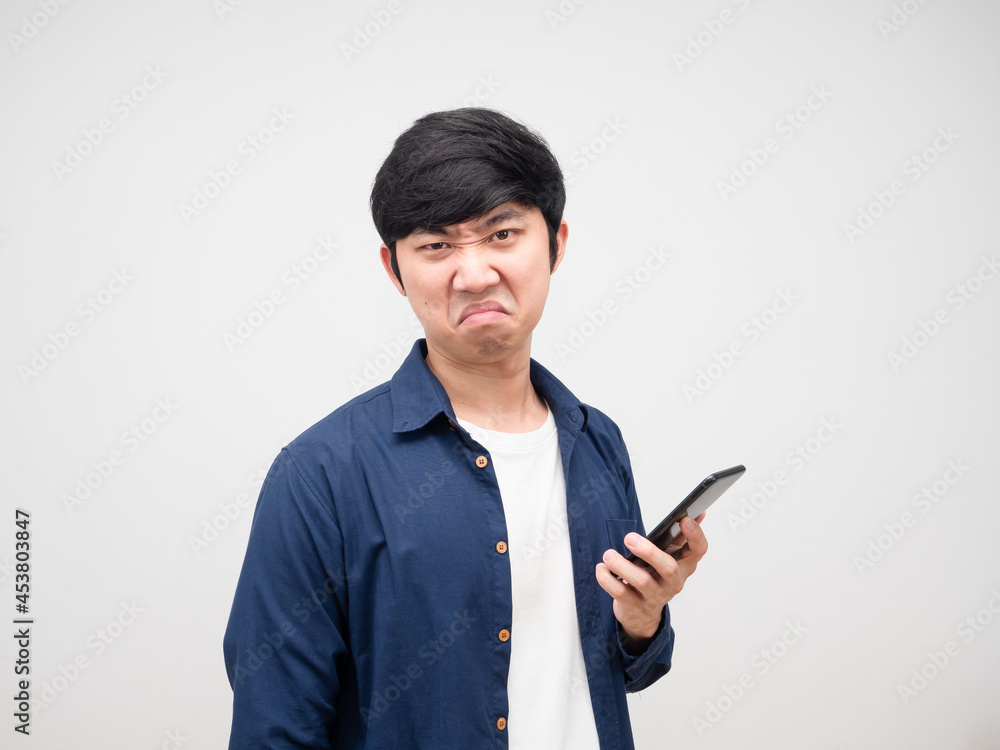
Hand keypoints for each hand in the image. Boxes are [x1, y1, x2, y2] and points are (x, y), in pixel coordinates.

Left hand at [595, 514, 707, 648]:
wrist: (642, 614)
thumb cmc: (656, 577)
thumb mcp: (669, 557)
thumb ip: (680, 536)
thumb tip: (698, 513)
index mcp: (684, 565)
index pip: (698, 550)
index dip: (696, 535)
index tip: (685, 519)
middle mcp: (674, 582)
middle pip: (668, 568)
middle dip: (649, 552)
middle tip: (629, 538)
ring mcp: (656, 597)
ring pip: (643, 581)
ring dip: (622, 566)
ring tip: (608, 555)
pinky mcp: (636, 606)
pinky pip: (621, 594)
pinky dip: (608, 580)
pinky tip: (601, 569)